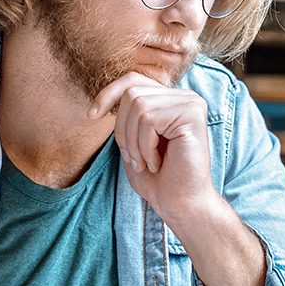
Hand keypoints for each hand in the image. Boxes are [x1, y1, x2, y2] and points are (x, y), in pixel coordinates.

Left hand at [89, 71, 266, 285]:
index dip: (108, 93)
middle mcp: (184, 97)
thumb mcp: (132, 142)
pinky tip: (157, 163)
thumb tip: (105, 97)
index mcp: (171, 100)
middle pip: (131, 92)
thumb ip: (125, 116)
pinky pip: (150, 120)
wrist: (180, 205)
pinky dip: (145, 146)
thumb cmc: (157, 179)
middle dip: (122, 129)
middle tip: (134, 158)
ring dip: (134, 142)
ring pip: (138, 106)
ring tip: (146, 162)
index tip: (91, 115)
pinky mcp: (192, 114)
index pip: (132, 79)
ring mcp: (191, 103)